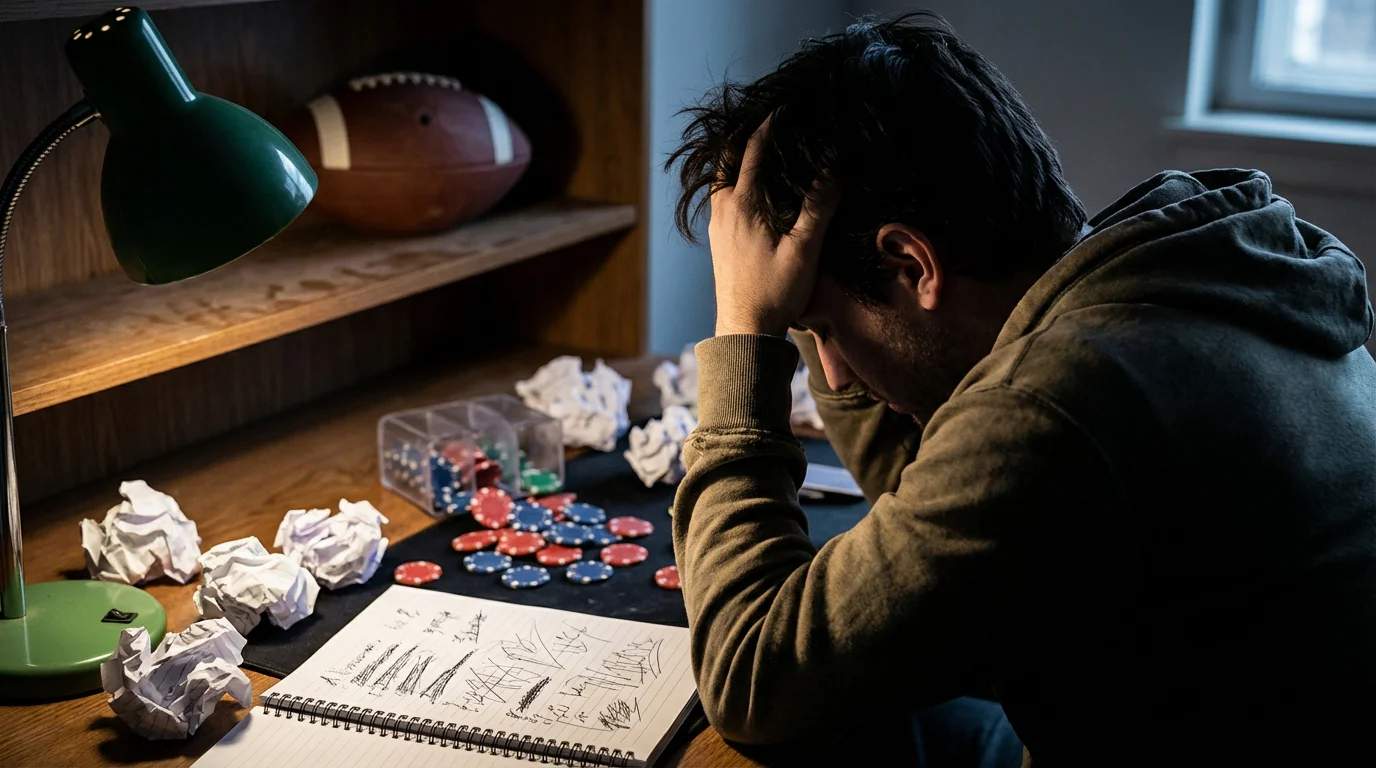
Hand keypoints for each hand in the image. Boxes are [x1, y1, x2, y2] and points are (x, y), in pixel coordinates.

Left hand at [708, 120, 836, 336]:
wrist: (745, 329)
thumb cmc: (775, 292)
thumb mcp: (803, 250)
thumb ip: (817, 208)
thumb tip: (832, 170)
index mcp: (741, 205)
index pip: (752, 150)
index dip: (770, 124)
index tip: (786, 105)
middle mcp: (723, 209)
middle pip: (727, 157)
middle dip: (746, 133)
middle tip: (769, 117)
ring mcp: (717, 224)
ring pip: (722, 176)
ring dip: (738, 155)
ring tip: (761, 143)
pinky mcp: (718, 238)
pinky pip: (722, 193)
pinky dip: (735, 176)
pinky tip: (752, 182)